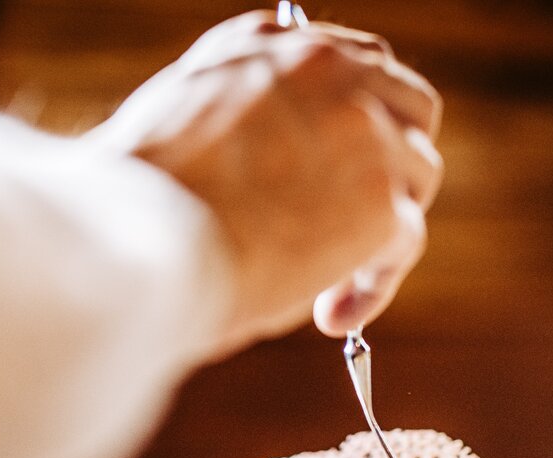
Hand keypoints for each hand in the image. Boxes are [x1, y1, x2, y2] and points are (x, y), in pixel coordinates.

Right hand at [92, 10, 441, 347]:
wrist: (138, 243)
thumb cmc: (135, 208)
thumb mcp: (178, 125)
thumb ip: (238, 123)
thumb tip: (265, 171)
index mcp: (266, 45)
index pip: (349, 67)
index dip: (355, 127)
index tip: (339, 171)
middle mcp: (325, 70)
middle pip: (408, 108)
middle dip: (393, 165)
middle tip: (357, 223)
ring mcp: (361, 132)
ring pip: (417, 176)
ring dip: (384, 232)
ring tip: (330, 285)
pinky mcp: (377, 200)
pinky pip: (404, 244)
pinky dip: (374, 286)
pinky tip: (332, 316)